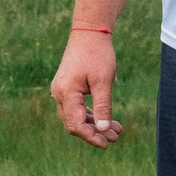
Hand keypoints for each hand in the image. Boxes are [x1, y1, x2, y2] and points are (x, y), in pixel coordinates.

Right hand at [50, 31, 123, 147]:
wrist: (89, 32)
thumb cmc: (97, 54)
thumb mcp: (104, 81)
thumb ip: (103, 106)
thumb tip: (103, 130)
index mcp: (67, 93)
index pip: (76, 125)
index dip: (91, 137)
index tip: (107, 143)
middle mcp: (60, 94)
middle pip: (74, 124)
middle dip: (94, 133)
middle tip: (115, 138)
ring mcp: (62, 90)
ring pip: (75, 116)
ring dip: (94, 125)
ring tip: (115, 130)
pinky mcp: (67, 87)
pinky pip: (76, 107)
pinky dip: (90, 114)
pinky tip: (105, 118)